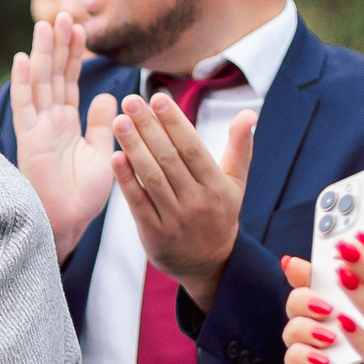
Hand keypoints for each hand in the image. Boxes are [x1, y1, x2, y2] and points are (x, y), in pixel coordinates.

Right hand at [8, 14, 115, 257]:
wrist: (69, 223)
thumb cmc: (84, 195)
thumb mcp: (103, 152)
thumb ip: (101, 124)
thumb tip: (106, 97)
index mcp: (67, 124)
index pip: (70, 81)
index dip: (74, 55)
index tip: (80, 27)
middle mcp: (50, 121)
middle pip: (54, 75)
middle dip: (58, 45)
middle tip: (63, 14)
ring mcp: (37, 129)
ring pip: (40, 83)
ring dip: (42, 54)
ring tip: (45, 24)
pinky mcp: (29, 140)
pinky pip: (25, 107)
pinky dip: (23, 83)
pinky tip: (22, 59)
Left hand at [111, 91, 254, 310]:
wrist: (209, 265)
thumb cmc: (219, 215)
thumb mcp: (236, 184)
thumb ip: (240, 147)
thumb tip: (248, 113)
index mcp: (217, 186)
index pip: (192, 148)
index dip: (174, 122)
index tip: (158, 98)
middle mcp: (197, 202)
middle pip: (169, 159)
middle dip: (148, 128)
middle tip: (130, 101)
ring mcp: (175, 219)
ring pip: (152, 178)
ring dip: (133, 148)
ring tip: (118, 121)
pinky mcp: (154, 234)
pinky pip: (138, 203)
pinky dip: (126, 180)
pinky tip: (114, 157)